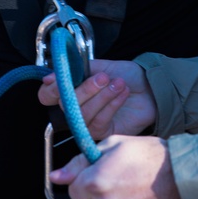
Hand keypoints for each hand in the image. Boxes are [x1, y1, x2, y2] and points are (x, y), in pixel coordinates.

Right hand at [38, 59, 155, 138]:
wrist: (150, 87)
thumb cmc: (127, 76)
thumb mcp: (101, 66)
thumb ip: (76, 69)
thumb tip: (50, 74)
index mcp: (72, 89)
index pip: (47, 95)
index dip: (50, 89)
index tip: (60, 78)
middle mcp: (77, 107)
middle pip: (66, 105)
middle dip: (85, 89)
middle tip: (102, 78)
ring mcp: (88, 122)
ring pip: (83, 114)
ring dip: (102, 96)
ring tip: (117, 84)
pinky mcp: (103, 133)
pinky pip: (99, 121)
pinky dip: (112, 105)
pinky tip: (121, 94)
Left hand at [50, 135, 185, 198]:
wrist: (183, 178)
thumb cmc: (152, 157)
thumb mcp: (113, 145)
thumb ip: (80, 161)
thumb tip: (56, 176)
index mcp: (95, 181)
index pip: (73, 189)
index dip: (86, 179)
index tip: (100, 173)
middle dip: (96, 194)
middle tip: (118, 180)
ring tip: (131, 190)